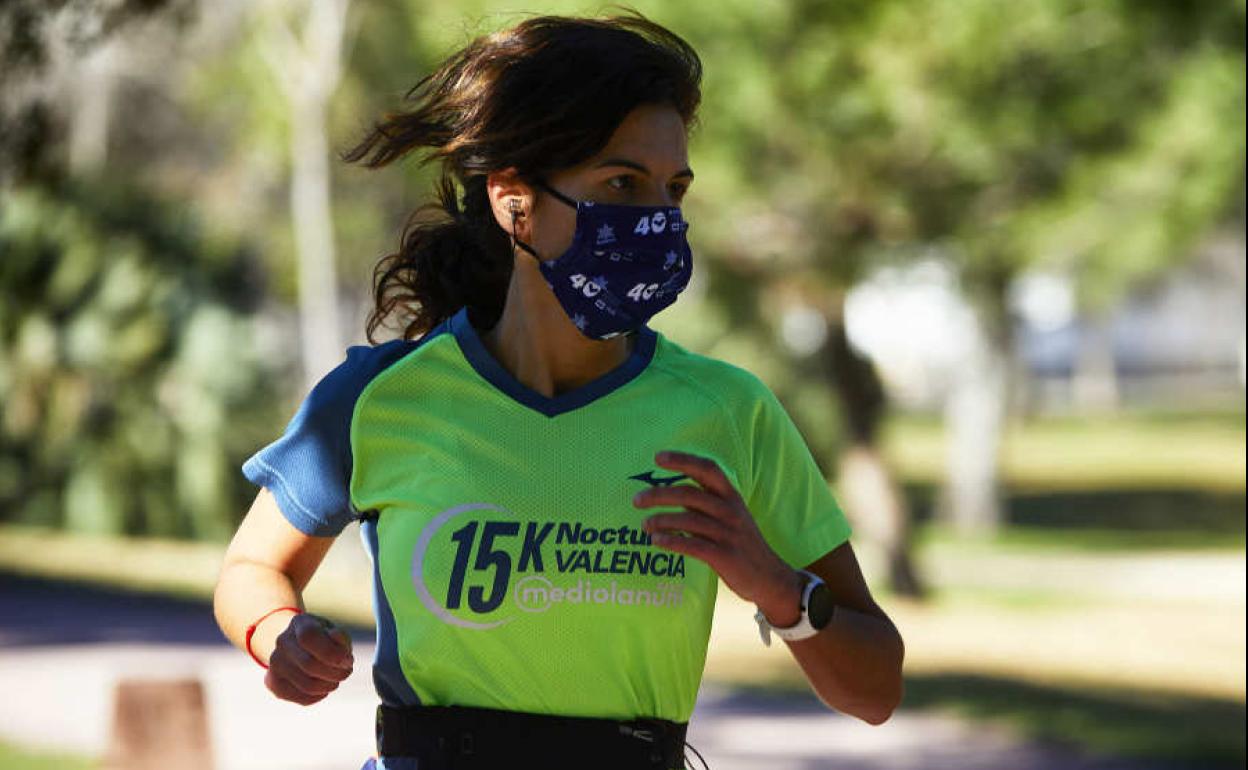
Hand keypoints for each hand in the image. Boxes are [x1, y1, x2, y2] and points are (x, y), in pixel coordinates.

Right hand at [264, 612, 353, 705]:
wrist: (301, 649)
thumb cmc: (325, 640)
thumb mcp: (336, 633)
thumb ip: (340, 637)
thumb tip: (336, 636)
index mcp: (299, 623)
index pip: (309, 636)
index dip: (331, 651)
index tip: (346, 658)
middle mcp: (282, 641)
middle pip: (310, 664)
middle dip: (336, 672)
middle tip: (347, 671)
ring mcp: (275, 663)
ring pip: (307, 685)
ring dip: (330, 686)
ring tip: (336, 679)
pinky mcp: (273, 683)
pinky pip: (302, 698)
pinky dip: (320, 696)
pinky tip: (323, 687)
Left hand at [633, 450, 803, 624]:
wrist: (770, 576)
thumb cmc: (741, 543)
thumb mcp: (729, 516)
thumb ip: (703, 503)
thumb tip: (667, 493)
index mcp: (731, 496)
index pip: (707, 469)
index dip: (682, 460)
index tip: (657, 457)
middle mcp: (730, 510)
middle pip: (689, 493)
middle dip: (659, 494)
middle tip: (637, 500)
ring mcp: (728, 533)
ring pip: (688, 519)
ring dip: (661, 519)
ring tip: (644, 524)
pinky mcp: (725, 556)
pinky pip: (693, 545)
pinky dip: (672, 541)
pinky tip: (656, 540)